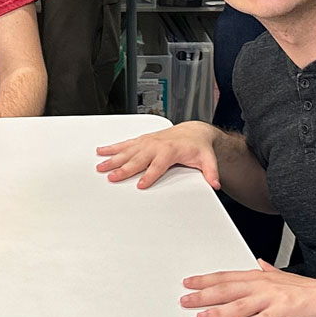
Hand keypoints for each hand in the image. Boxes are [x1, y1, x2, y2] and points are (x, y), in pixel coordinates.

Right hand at [96, 121, 220, 188]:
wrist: (194, 132)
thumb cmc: (197, 147)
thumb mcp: (208, 159)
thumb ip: (211, 171)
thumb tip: (215, 183)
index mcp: (170, 150)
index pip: (157, 165)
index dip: (150, 175)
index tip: (141, 184)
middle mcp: (156, 145)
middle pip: (137, 159)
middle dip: (124, 169)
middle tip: (112, 177)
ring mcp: (147, 142)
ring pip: (127, 151)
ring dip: (113, 158)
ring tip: (101, 166)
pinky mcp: (142, 140)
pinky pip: (124, 144)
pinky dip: (112, 147)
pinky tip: (102, 151)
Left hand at [182, 259, 315, 316]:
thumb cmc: (307, 290)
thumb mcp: (283, 276)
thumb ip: (269, 271)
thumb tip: (259, 263)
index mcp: (260, 277)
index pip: (226, 277)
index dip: (205, 280)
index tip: (188, 284)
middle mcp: (263, 284)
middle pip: (227, 289)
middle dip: (204, 295)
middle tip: (185, 301)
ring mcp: (273, 297)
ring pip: (241, 304)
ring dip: (220, 311)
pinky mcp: (286, 310)